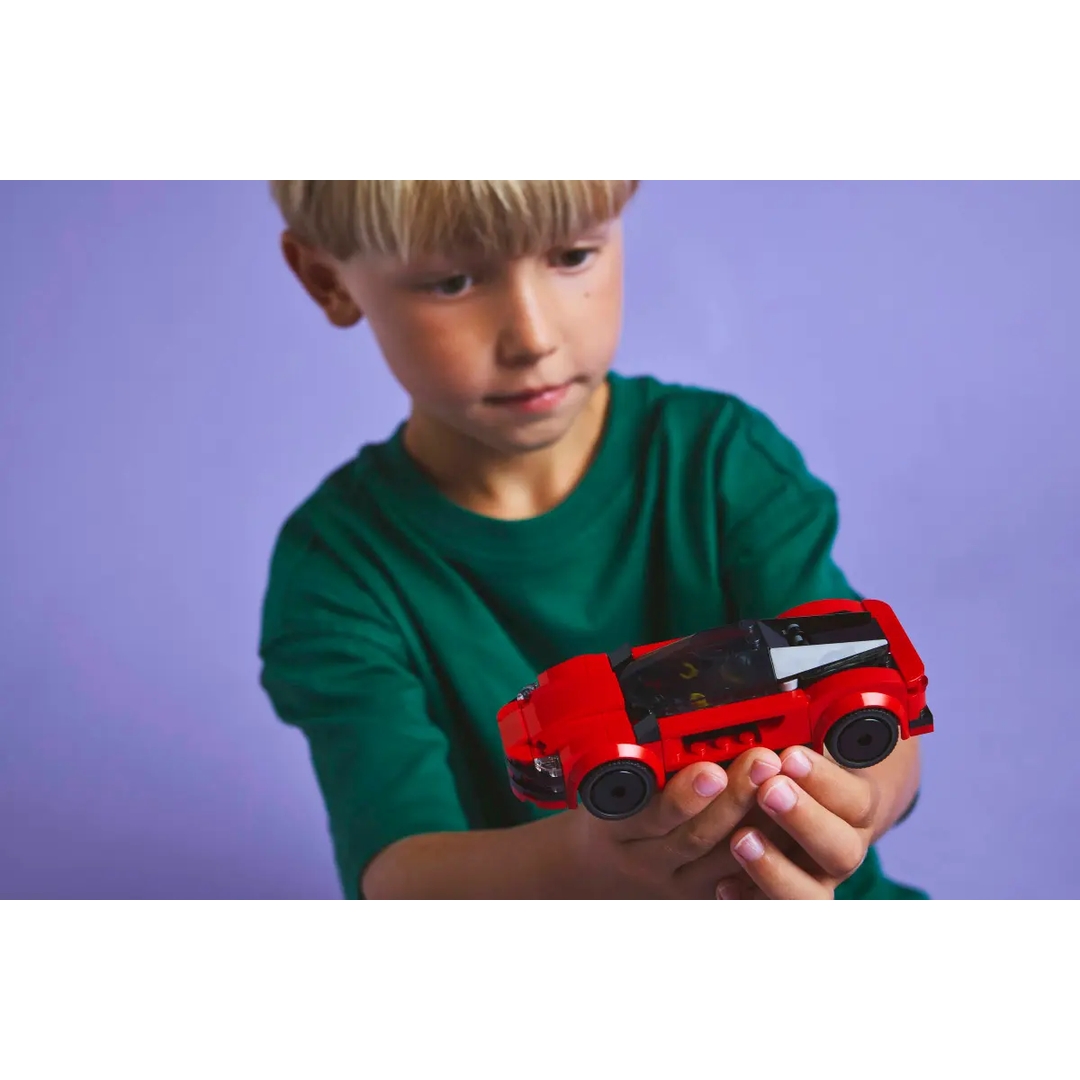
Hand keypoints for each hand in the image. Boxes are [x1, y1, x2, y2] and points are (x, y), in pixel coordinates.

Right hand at [570, 748, 792, 898]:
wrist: (597, 868)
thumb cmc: (608, 812)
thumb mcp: (601, 784)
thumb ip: (635, 758)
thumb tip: (675, 713)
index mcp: (615, 826)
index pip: (649, 814)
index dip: (684, 796)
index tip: (712, 770)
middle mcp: (645, 860)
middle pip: (694, 838)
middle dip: (734, 800)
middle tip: (764, 763)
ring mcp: (676, 884)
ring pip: (724, 862)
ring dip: (761, 826)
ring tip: (786, 789)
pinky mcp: (702, 896)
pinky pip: (741, 884)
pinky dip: (771, 856)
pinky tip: (794, 830)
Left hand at [715, 746, 881, 899]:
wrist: (807, 822)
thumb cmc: (799, 777)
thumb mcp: (806, 757)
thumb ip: (797, 745)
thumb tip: (775, 731)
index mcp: (856, 809)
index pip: (855, 801)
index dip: (823, 780)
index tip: (789, 756)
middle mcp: (841, 850)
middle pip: (842, 850)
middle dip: (803, 819)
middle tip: (768, 792)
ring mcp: (815, 883)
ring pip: (810, 896)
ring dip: (774, 867)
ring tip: (741, 840)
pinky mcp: (782, 903)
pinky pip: (769, 912)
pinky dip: (747, 900)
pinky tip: (723, 886)